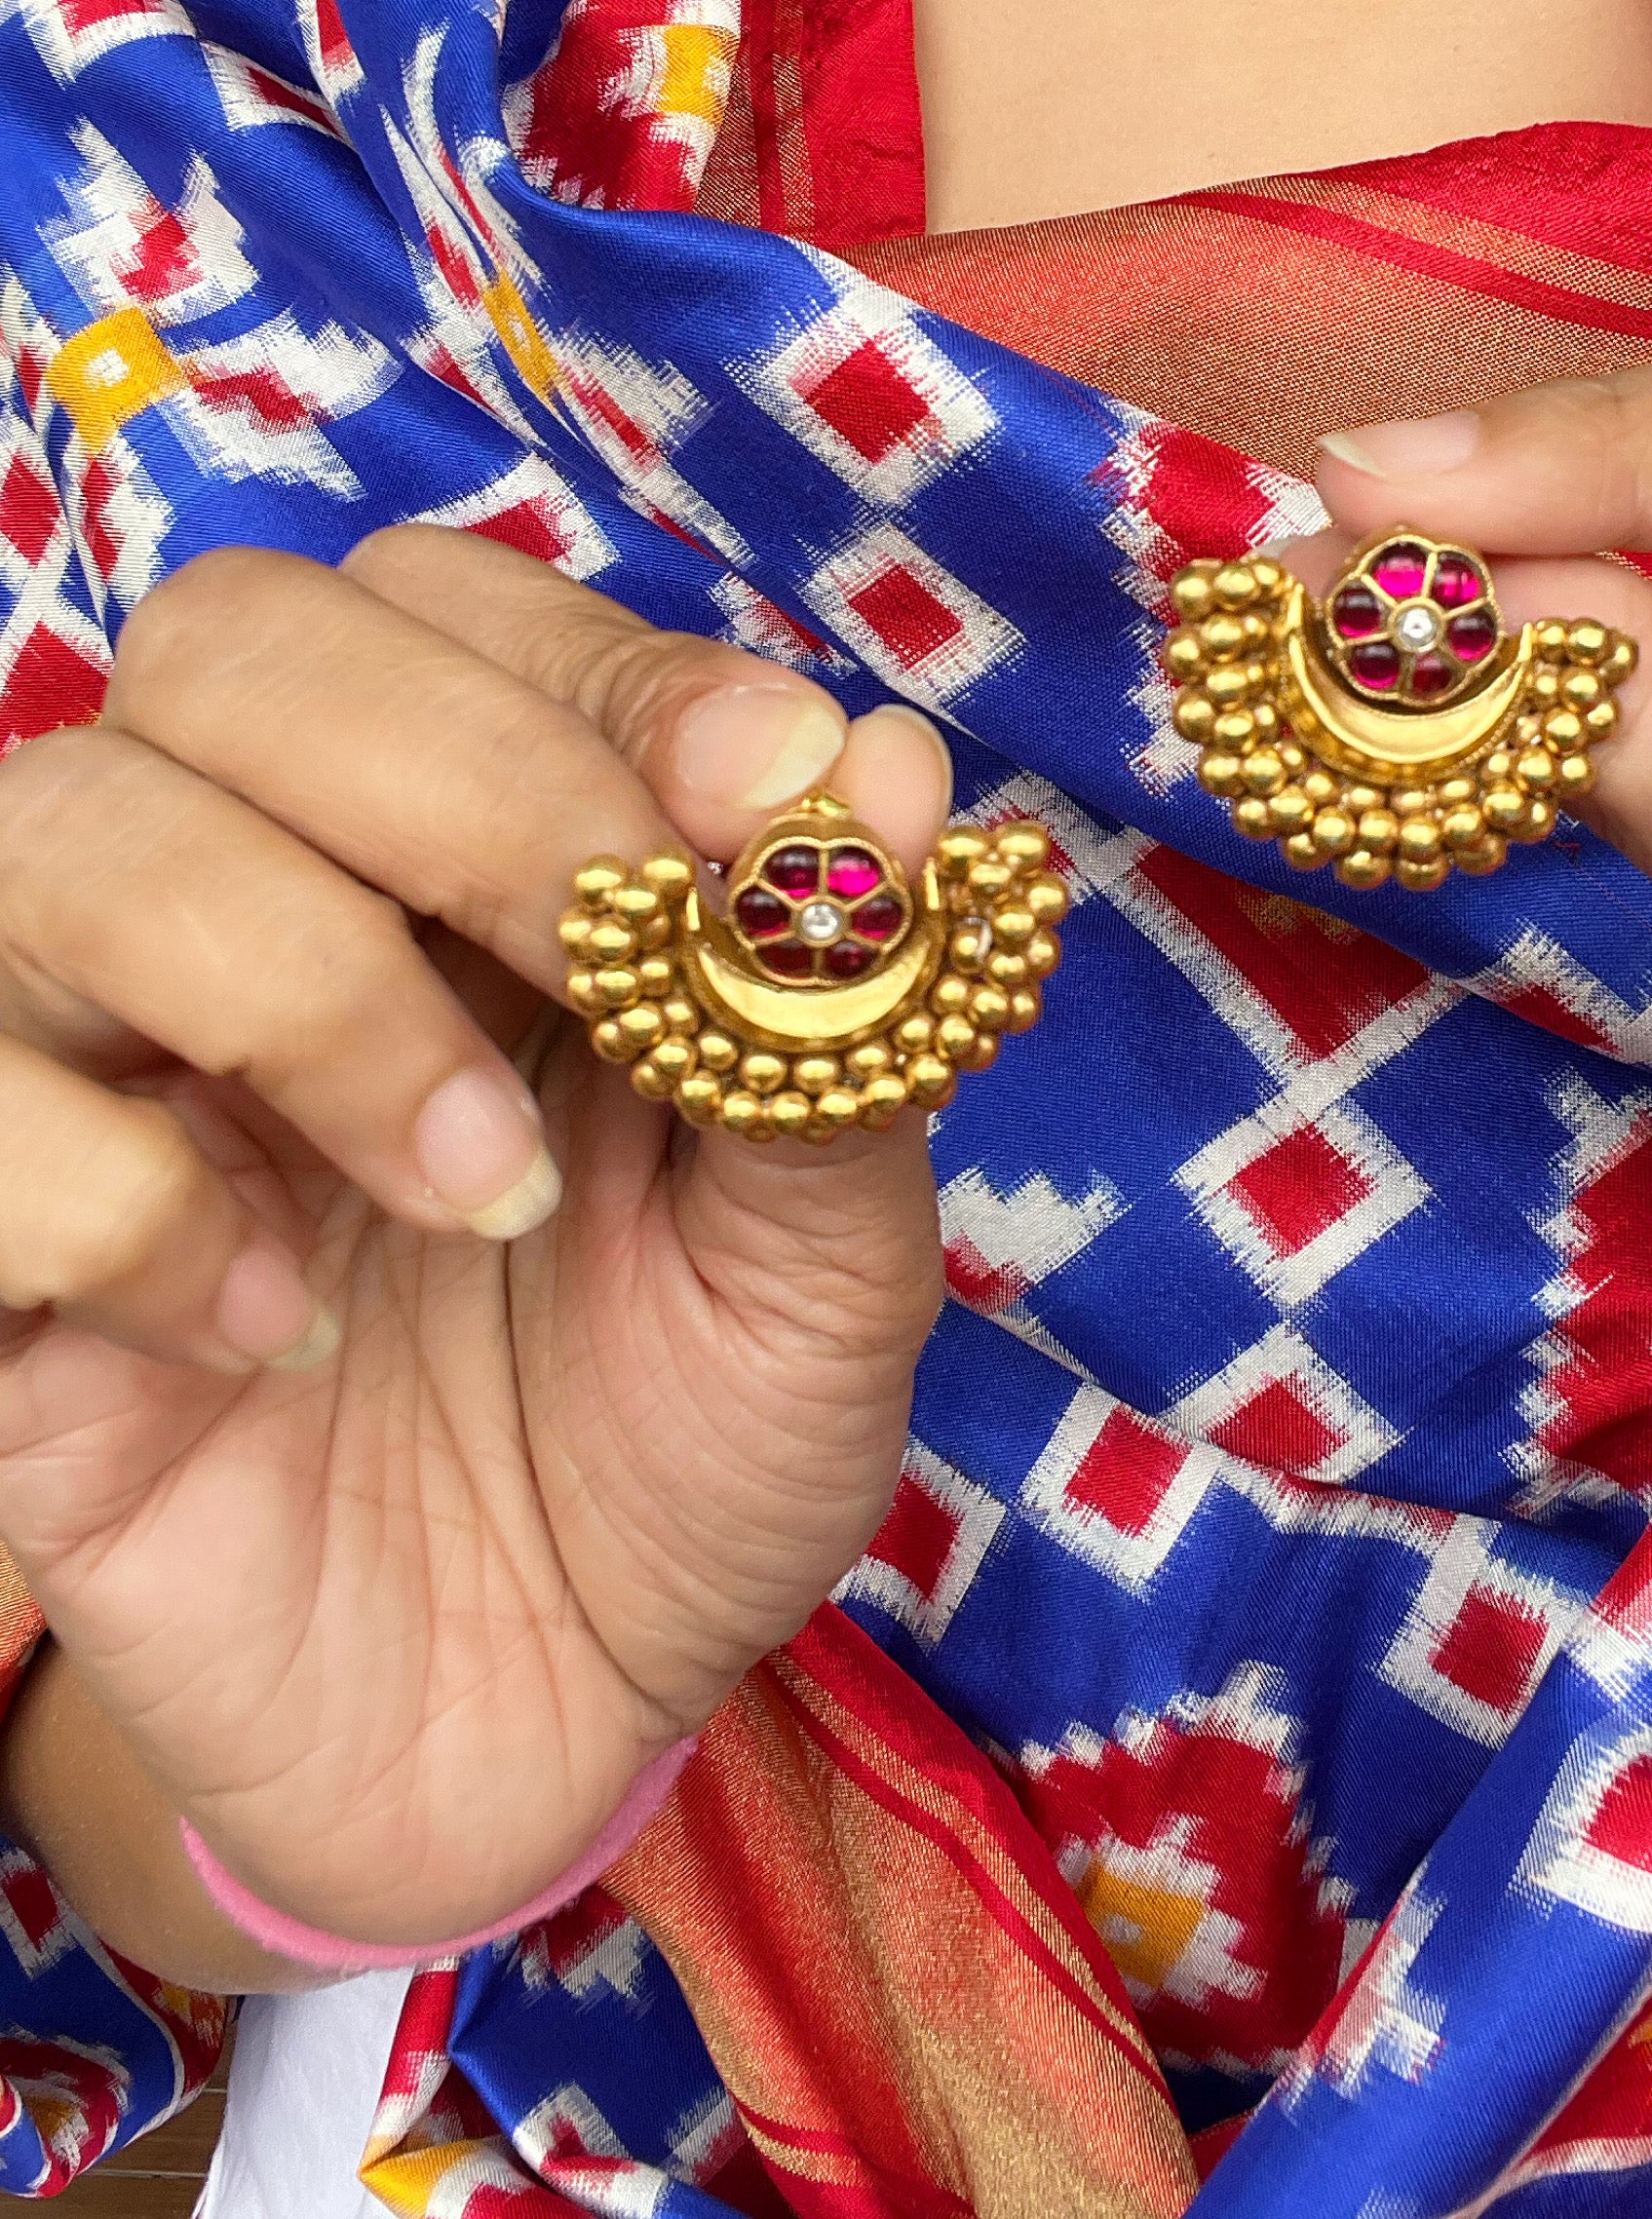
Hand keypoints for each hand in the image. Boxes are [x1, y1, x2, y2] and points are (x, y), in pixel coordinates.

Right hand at [0, 529, 948, 1952]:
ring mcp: (103, 1062)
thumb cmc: (688, 1436)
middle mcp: (263, 893)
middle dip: (462, 780)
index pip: (460, 611)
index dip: (606, 670)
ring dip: (304, 979)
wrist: (545, 1724)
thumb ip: (841, 1013)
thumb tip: (885, 762)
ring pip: (61, 827)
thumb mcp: (824, 1251)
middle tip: (621, 973)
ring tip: (481, 1193)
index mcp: (474, 849)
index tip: (768, 797)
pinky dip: (118, 1196)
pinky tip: (272, 1337)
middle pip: (235, 646)